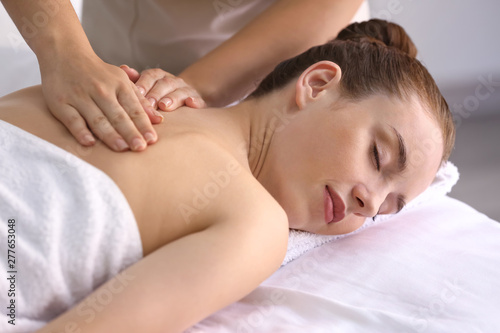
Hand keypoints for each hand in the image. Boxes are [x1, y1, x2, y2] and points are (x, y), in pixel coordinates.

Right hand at [40, 54, 163, 151]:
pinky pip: (72, 120)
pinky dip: (81, 131)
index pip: (134, 109)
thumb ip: (139, 101)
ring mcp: (80, 96)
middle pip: (118, 116)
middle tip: (140, 147)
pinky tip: (90, 143)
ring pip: (97, 119)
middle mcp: (101, 91)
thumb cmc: (98, 72)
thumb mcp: (121, 81)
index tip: (152, 140)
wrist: (64, 53)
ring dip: (110, 134)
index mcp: (118, 85)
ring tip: (122, 148)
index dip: (143, 125)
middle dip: (130, 132)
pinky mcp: (61, 103)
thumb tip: (158, 119)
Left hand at [120, 66, 206, 110]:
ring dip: (172, 98)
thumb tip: (123, 68)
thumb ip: (135, 79)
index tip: (137, 93)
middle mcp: (172, 81)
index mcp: (158, 76)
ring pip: (179, 92)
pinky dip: (195, 101)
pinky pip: (198, 100)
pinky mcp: (198, 100)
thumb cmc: (158, 95)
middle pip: (164, 84)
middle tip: (148, 103)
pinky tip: (191, 103)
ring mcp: (186, 90)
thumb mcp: (146, 86)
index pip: (150, 76)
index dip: (144, 84)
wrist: (186, 97)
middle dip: (156, 94)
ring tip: (165, 105)